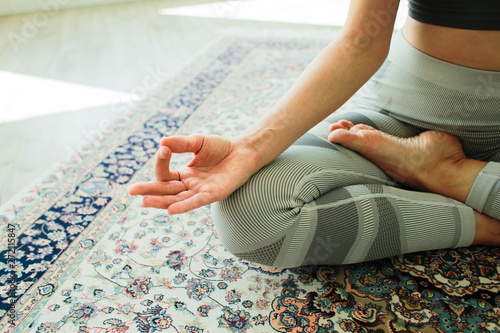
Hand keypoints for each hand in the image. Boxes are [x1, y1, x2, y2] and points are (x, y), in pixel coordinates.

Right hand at [128, 135, 258, 213]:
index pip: (165, 173)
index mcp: (184, 174)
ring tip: (145, 202)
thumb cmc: (222, 147)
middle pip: (166, 191)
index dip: (162, 162)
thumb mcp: (198, 142)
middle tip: (131, 191)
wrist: (244, 151)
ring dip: (162, 202)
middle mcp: (190, 186)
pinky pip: (197, 202)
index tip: (163, 149)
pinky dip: (184, 206)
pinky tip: (171, 210)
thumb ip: (181, 143)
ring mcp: (201, 191)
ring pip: (178, 199)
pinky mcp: (214, 194)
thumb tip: (162, 142)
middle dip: (149, 191)